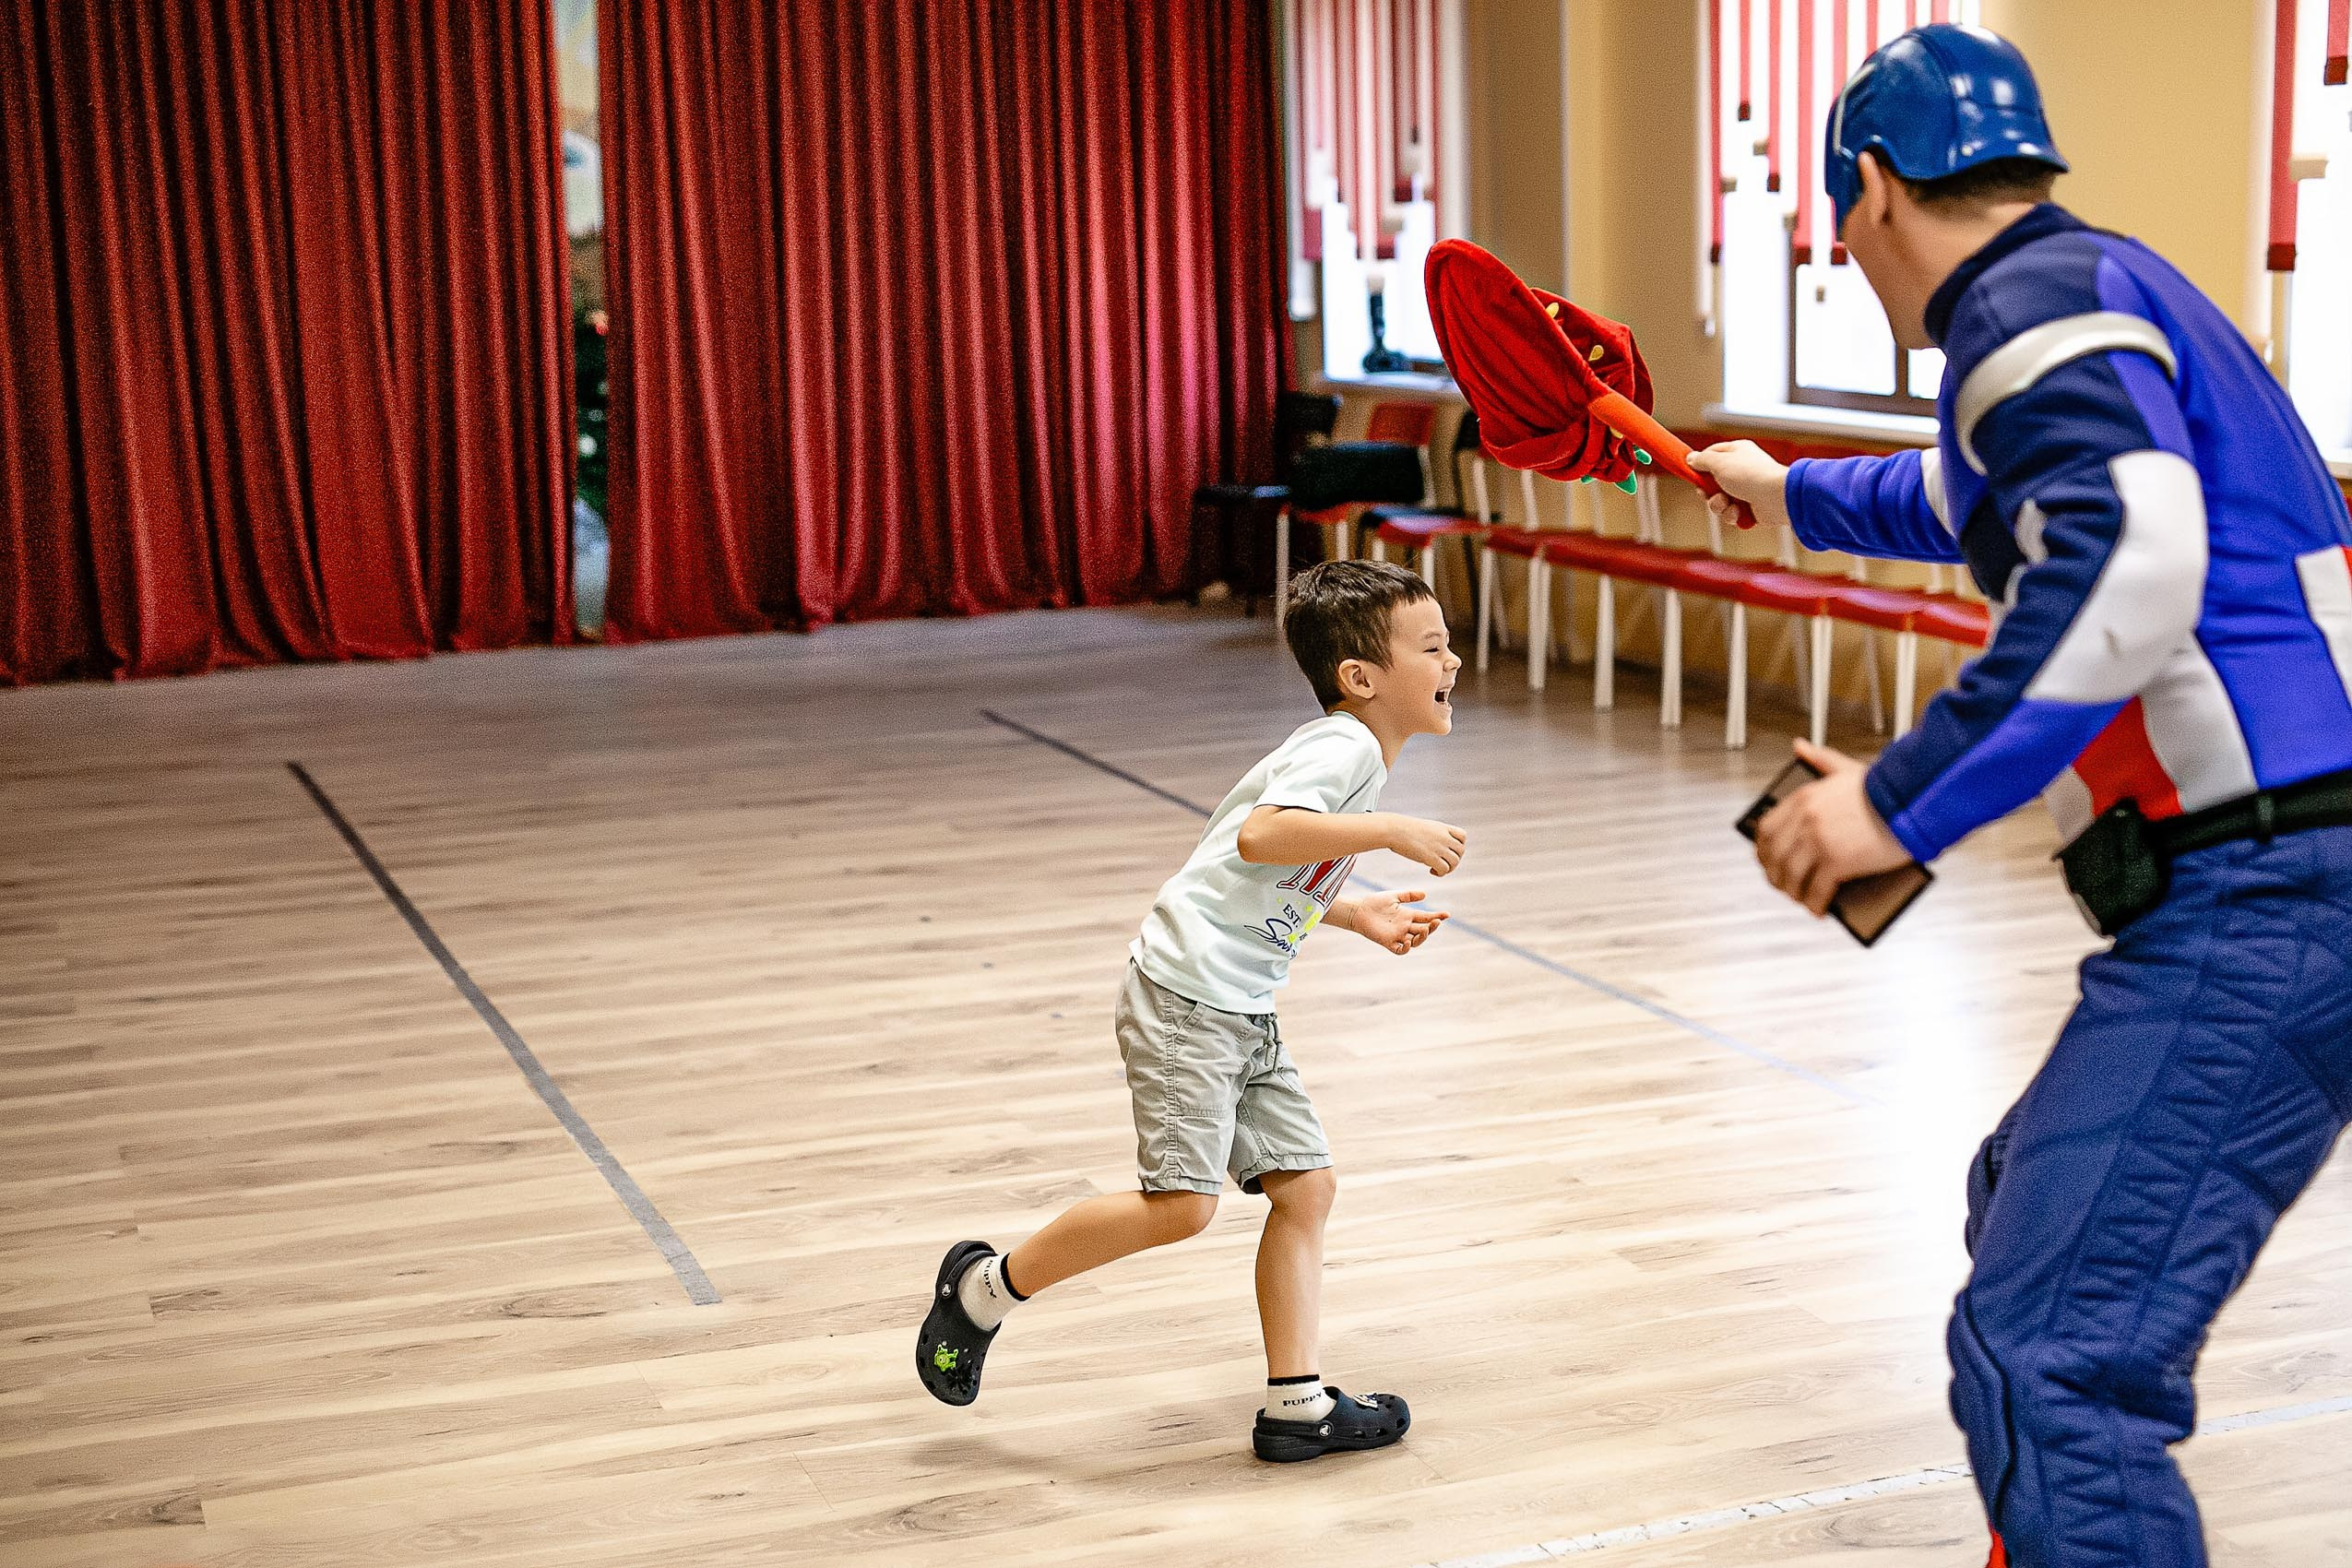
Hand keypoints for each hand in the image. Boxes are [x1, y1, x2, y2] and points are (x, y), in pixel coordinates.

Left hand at [1347, 889, 1448, 954]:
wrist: (1358, 910)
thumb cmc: (1374, 903)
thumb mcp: (1394, 896)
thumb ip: (1408, 895)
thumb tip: (1425, 894)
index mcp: (1408, 915)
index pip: (1426, 917)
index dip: (1437, 917)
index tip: (1447, 914)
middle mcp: (1405, 926)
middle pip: (1424, 930)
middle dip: (1432, 927)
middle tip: (1436, 922)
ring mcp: (1397, 935)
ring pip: (1415, 941)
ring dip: (1422, 937)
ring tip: (1425, 930)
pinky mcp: (1388, 942)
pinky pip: (1400, 950)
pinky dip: (1406, 948)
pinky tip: (1408, 941)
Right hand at [1384, 813, 1466, 875]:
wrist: (1393, 830)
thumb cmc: (1403, 829)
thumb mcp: (1424, 827)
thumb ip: (1433, 834)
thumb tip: (1435, 845)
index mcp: (1442, 828)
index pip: (1463, 836)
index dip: (1459, 845)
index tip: (1448, 849)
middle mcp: (1443, 837)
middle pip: (1461, 851)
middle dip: (1454, 859)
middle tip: (1442, 862)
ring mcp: (1438, 847)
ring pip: (1455, 862)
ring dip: (1448, 868)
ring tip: (1437, 869)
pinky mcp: (1431, 857)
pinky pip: (1444, 869)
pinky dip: (1440, 873)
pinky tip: (1431, 871)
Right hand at [1686, 441, 1791, 531]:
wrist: (1777, 497)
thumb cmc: (1751, 475)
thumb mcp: (1719, 462)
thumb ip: (1702, 460)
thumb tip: (1691, 458)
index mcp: (1736, 453)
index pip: (1710, 456)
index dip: (1699, 466)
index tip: (1691, 474)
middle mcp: (1741, 470)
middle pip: (1711, 483)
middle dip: (1708, 492)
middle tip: (1709, 493)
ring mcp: (1746, 490)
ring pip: (1719, 501)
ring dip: (1719, 506)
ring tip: (1728, 504)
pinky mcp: (1750, 507)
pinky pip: (1731, 514)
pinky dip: (1732, 515)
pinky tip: (1739, 512)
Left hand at [1754, 740, 1915, 915]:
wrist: (1913, 801)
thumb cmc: (1886, 787)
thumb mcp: (1846, 768)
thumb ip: (1820, 759)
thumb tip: (1800, 747)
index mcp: (1804, 797)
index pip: (1766, 828)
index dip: (1764, 850)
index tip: (1768, 860)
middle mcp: (1806, 819)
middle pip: (1774, 855)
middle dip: (1775, 875)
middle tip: (1783, 885)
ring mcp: (1819, 841)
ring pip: (1791, 875)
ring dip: (1792, 892)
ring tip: (1801, 899)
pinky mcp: (1838, 861)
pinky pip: (1816, 890)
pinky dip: (1814, 903)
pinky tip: (1819, 909)